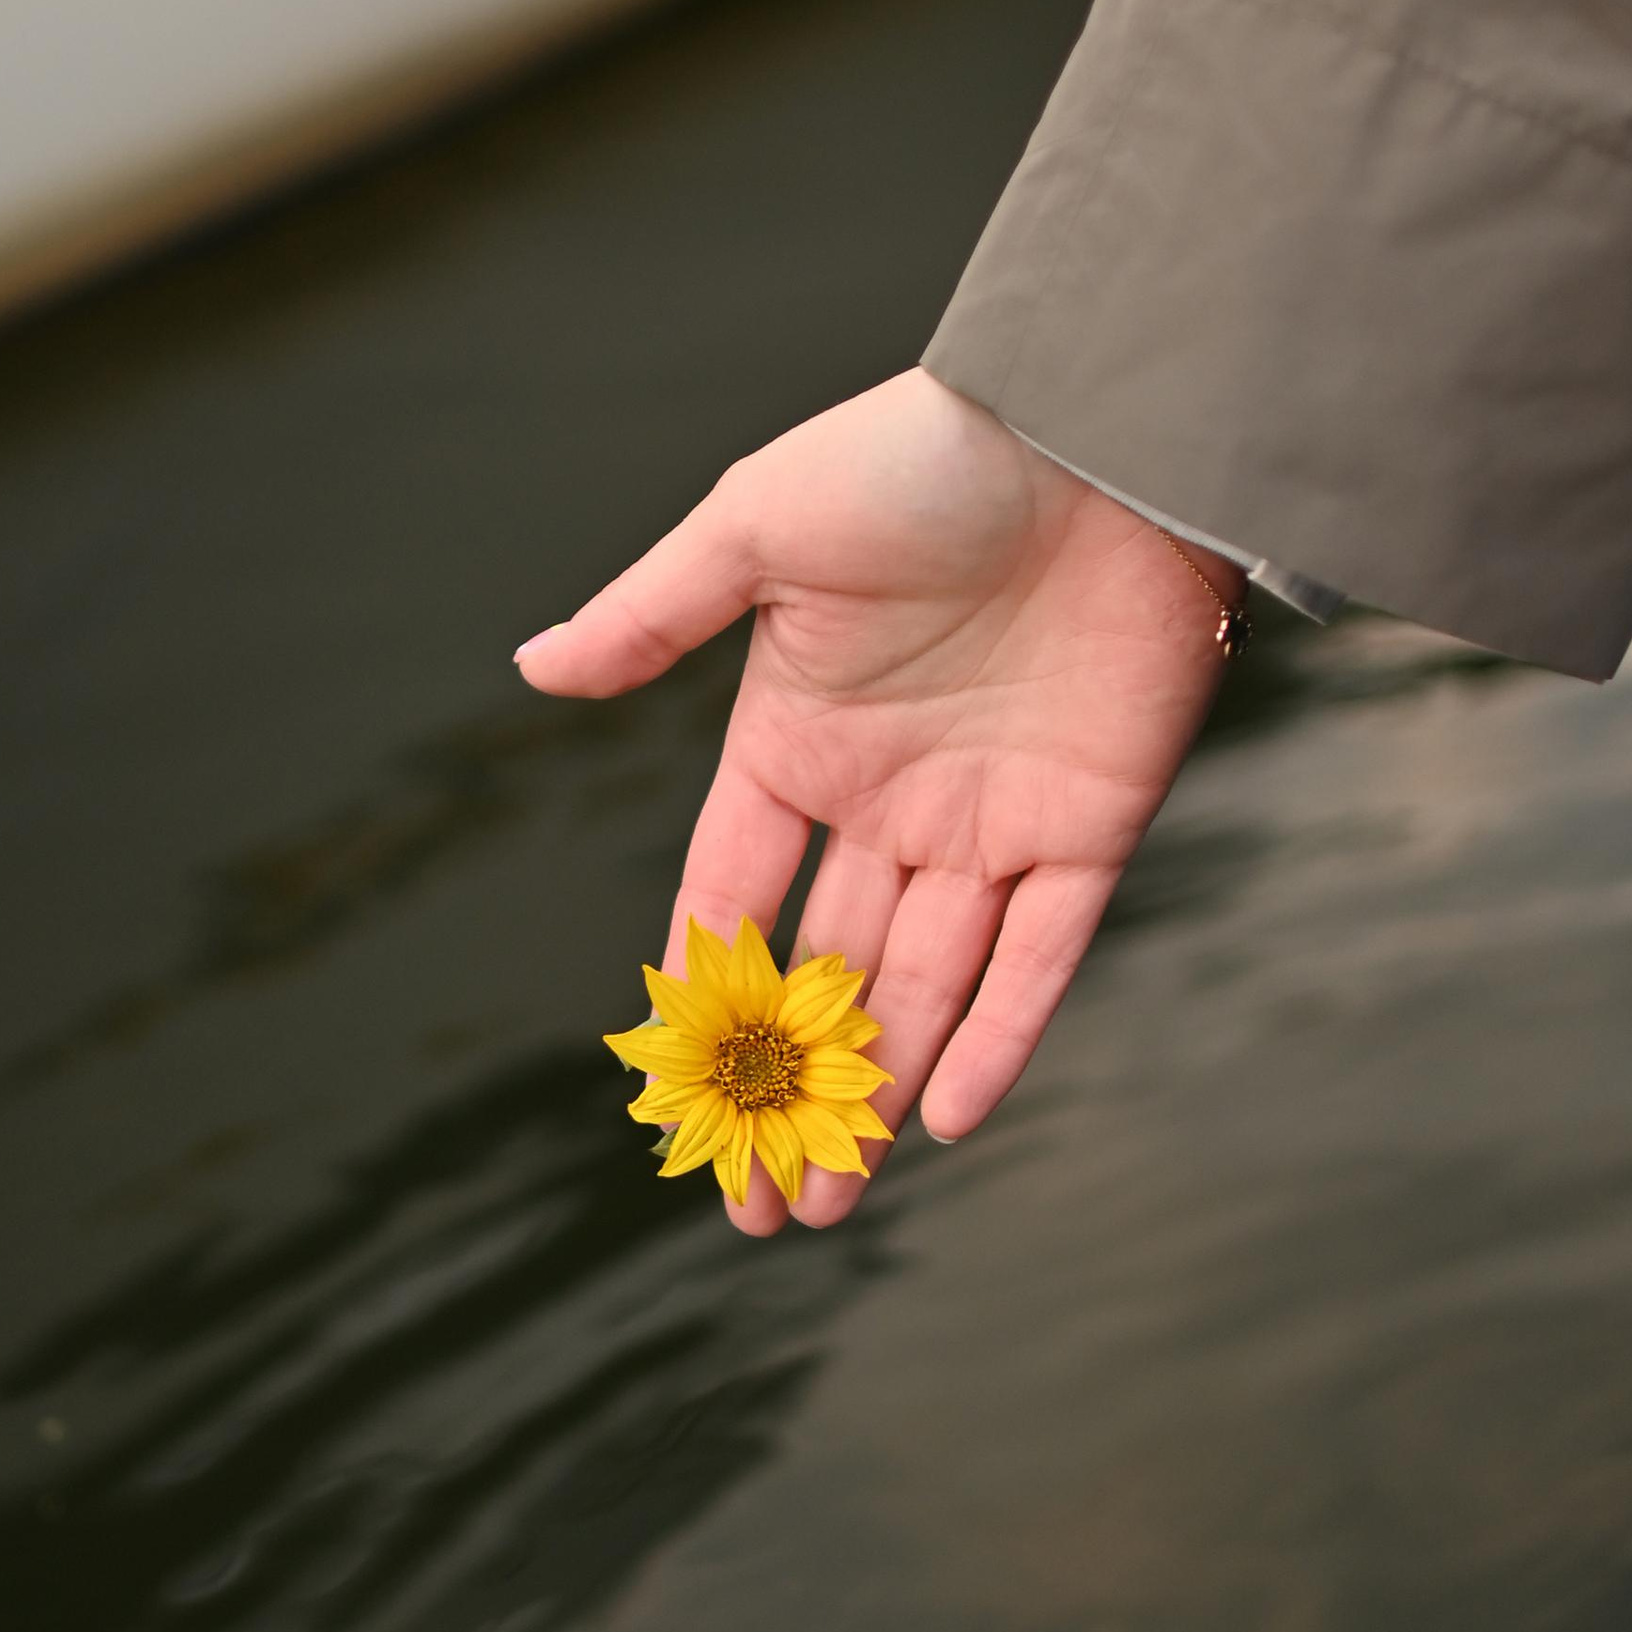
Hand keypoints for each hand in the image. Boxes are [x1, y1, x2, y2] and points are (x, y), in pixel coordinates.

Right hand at [516, 369, 1239, 1236]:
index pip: (730, 891)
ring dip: (879, 1092)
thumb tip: (533, 667)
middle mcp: (890, 794)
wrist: (1097, 422)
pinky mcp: (1092, 819)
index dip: (703, 994)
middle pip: (828, 970)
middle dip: (791, 1090)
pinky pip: (1043, 953)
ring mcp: (992, 813)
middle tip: (759, 1209)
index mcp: (797, 735)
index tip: (677, 1096)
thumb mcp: (759, 526)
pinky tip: (942, 1119)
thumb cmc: (921, 452)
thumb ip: (656, 612)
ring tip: (832, 1204)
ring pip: (926, 985)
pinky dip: (998, 1035)